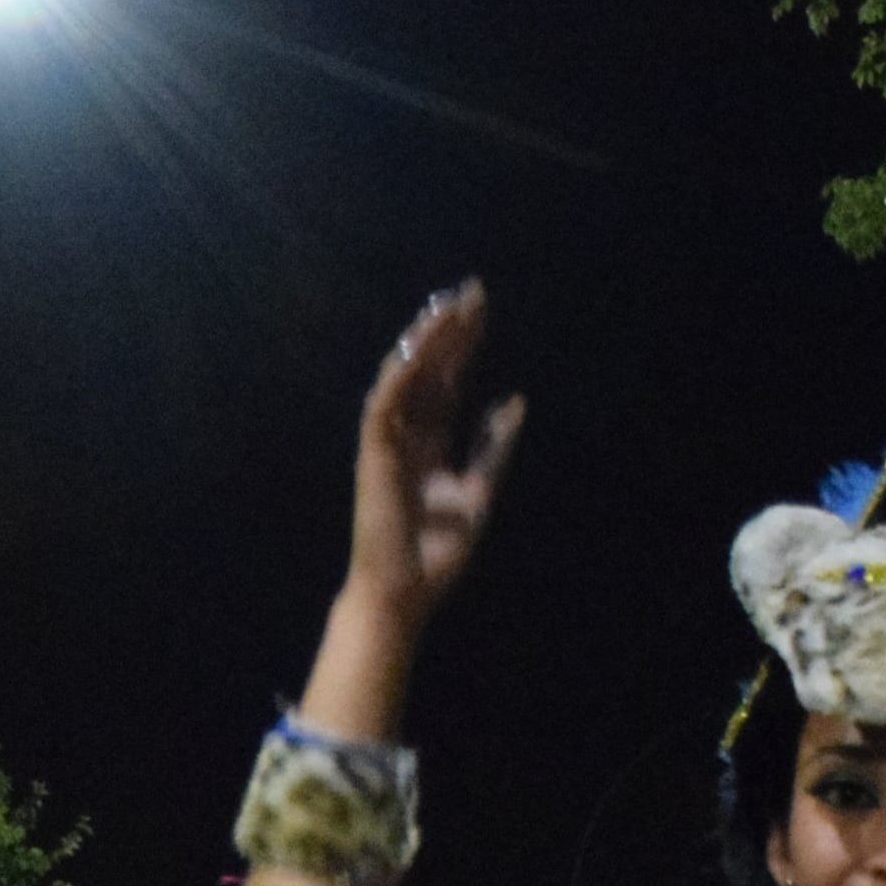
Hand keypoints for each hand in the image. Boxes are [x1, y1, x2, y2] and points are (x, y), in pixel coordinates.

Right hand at [344, 284, 527, 630]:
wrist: (405, 593)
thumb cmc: (436, 553)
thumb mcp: (478, 492)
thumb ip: (492, 447)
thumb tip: (512, 401)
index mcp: (432, 443)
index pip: (448, 380)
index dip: (463, 344)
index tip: (481, 308)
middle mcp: (408, 435)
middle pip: (429, 369)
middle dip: (449, 330)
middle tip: (472, 292)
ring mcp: (388, 443)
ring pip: (404, 378)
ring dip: (424, 342)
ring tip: (448, 309)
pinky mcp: (373, 456)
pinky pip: (383, 406)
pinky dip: (398, 376)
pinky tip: (417, 348)